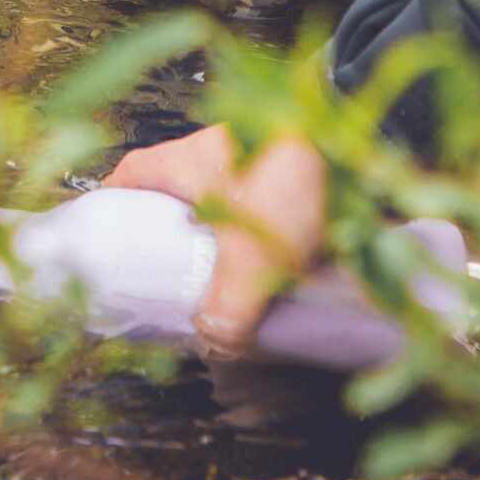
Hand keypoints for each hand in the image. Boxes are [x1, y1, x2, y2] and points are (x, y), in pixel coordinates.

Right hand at [103, 123, 327, 355]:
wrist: (366, 139)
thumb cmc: (291, 175)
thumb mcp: (251, 256)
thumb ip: (227, 308)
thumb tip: (216, 340)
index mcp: (185, 162)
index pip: (130, 177)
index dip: (116, 206)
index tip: (113, 240)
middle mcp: (215, 157)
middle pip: (178, 197)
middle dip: (179, 241)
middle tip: (183, 286)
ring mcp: (256, 161)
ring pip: (229, 208)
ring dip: (233, 246)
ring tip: (239, 293)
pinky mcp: (295, 173)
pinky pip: (270, 213)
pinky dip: (273, 244)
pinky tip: (287, 279)